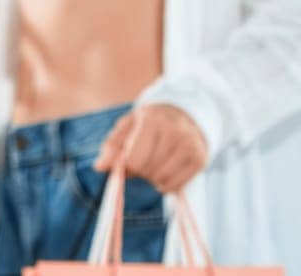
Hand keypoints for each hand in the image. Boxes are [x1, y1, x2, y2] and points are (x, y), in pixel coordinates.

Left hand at [92, 103, 207, 193]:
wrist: (184, 114)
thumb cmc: (149, 124)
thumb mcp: (127, 127)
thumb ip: (112, 147)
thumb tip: (99, 167)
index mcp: (152, 120)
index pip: (135, 160)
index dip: (127, 166)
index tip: (129, 161)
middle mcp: (174, 130)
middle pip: (148, 171)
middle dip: (141, 171)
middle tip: (144, 160)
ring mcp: (190, 144)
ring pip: (163, 180)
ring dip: (154, 179)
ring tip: (155, 165)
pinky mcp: (200, 158)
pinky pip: (178, 186)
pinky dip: (167, 185)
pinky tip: (166, 172)